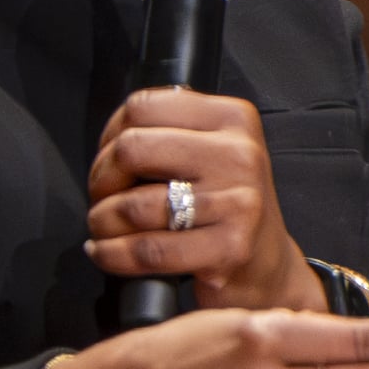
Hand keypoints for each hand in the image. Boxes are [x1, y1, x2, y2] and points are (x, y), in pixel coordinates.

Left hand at [83, 91, 324, 320]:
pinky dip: (112, 255)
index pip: (144, 107)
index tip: (111, 160)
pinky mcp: (230, 247)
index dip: (110, 135)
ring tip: (105, 227)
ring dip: (102, 221)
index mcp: (233, 119)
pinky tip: (107, 252)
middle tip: (104, 196)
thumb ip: (170, 132)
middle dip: (101, 179)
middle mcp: (240, 154)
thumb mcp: (212, 150)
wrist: (266, 262)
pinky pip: (147, 250)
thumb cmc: (226, 206)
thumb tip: (111, 141)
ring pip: (133, 205)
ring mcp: (238, 202)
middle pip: (132, 149)